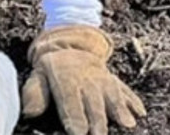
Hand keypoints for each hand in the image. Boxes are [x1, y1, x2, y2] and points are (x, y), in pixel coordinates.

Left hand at [21, 25, 145, 134]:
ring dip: (120, 108)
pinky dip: (133, 101)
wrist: (70, 44)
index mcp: (65, 80)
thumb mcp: (39, 76)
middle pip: (93, 103)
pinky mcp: (114, 81)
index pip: (69, 101)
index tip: (77, 131)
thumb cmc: (53, 69)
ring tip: (127, 123)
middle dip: (97, 120)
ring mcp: (102, 79)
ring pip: (112, 94)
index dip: (74, 117)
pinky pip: (125, 90)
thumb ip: (35, 94)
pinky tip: (140, 112)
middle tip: (100, 134)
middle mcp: (86, 80)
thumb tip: (29, 112)